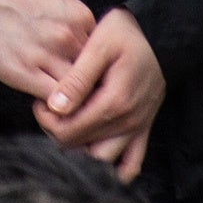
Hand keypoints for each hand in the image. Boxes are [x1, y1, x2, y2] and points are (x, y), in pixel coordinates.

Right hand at [0, 0, 94, 103]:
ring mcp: (46, 55)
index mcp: (80, 17)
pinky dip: (53, 107)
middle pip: (94, 77)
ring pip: (75, 93)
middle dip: (88, 89)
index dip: (95, 69)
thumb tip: (86, 49)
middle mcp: (68, 37)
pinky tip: (45, 104)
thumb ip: (74, 24)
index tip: (88, 78)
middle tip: (82, 99)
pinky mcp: (23, 72)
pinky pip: (53, 101)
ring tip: (65, 105)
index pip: (103, 56)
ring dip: (71, 101)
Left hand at [32, 6, 164, 181]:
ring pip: (101, 160)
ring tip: (68, 122)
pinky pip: (132, 164)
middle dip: (57, 130)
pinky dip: (115, 168)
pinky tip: (96, 154)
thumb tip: (55, 107)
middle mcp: (127, 122)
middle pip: (79, 147)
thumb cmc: (127, 34)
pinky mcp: (144, 128)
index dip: (46, 120)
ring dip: (80, 149)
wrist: (162, 34)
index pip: (68, 132)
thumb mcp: (99, 45)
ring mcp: (137, 128)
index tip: (40, 100)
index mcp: (113, 103)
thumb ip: (77, 79)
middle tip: (50, 107)